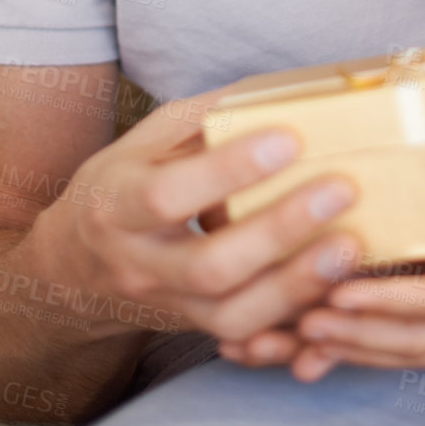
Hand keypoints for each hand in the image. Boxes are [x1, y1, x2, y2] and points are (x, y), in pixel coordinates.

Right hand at [33, 91, 363, 345]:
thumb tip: (280, 89)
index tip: (289, 138)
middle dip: (280, 229)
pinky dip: (294, 315)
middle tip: (341, 188)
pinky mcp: (194, 329)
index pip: (168, 194)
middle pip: (210, 264)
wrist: (73, 269)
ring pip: (233, 314)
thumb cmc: (123, 184)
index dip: (228, 170)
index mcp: (117, 204)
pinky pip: (248, 336)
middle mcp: (137, 264)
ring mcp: (167, 306)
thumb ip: (205, 116)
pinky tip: (335, 286)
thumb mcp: (146, 139)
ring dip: (298, 284)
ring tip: (351, 245)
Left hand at [276, 169, 424, 380]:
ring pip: (404, 347)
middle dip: (352, 334)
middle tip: (298, 322)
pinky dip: (367, 340)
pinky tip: (329, 334)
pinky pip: (409, 335)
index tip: (338, 291)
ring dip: (351, 345)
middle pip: (408, 340)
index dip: (384, 299)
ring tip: (300, 337)